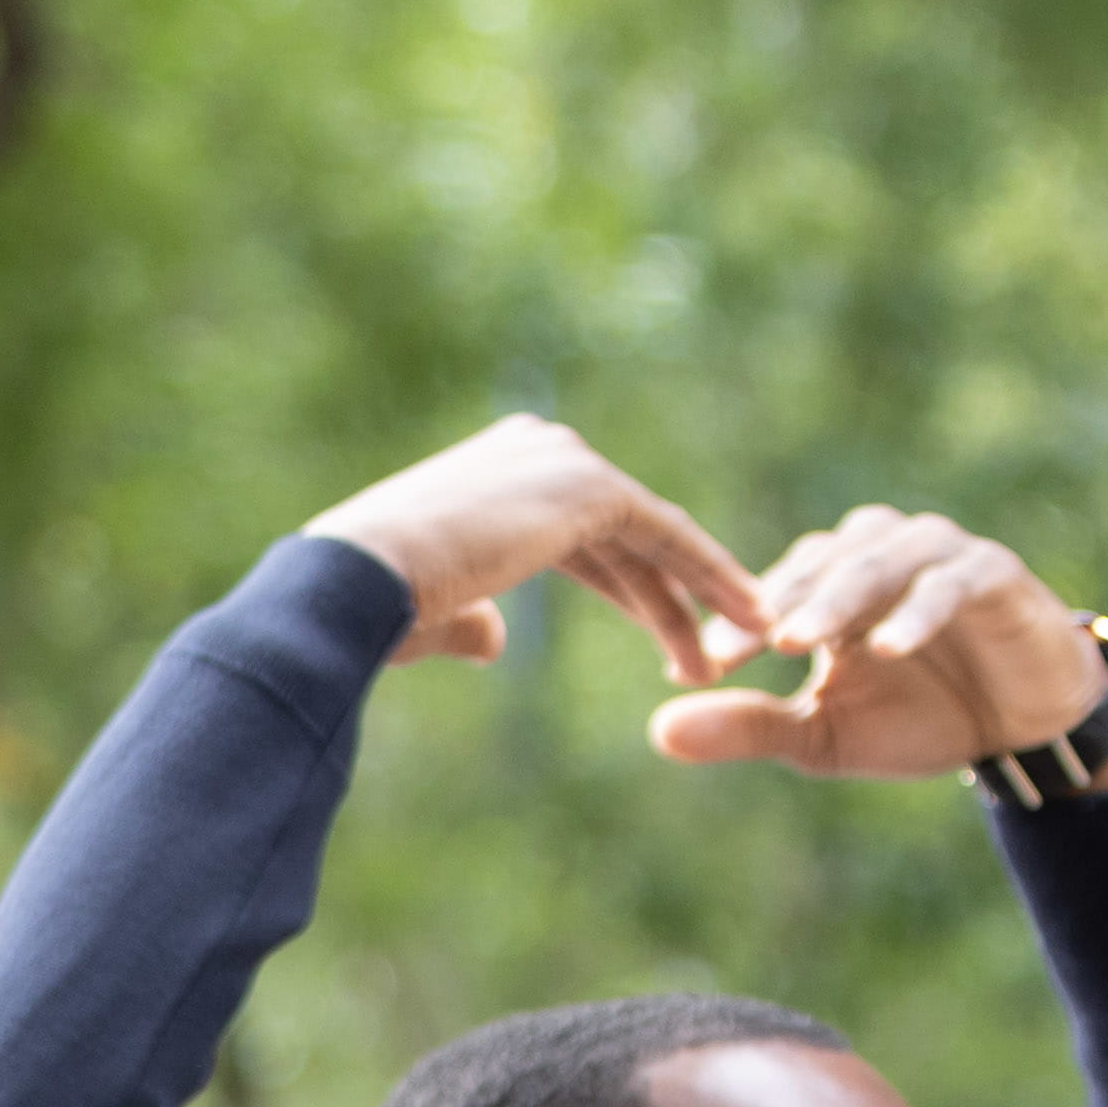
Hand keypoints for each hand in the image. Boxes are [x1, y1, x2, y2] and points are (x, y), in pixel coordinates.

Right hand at [306, 416, 766, 677]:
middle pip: (623, 535)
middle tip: (704, 655)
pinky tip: (748, 615)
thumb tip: (497, 641)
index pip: (580, 533)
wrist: (359, 578)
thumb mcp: (435, 609)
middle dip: (666, 597)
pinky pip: (669, 537)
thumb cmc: (376, 607)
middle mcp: (535, 451)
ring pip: (652, 538)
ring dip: (698, 598)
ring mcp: (564, 462)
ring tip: (738, 651)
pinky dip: (711, 576)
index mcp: (494, 474)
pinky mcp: (590, 488)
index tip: (658, 631)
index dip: (623, 587)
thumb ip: (474, 617)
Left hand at [652, 505, 1107, 782]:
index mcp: (830, 585)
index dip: (733, 628)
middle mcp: (878, 555)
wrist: (1022, 726)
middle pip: (815, 568)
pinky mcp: (991, 572)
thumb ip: (750, 726)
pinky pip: (947, 585)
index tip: (691, 666)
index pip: (770, 595)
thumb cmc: (919, 718)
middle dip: (773, 608)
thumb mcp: (825, 734)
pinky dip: (915, 613)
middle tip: (735, 648)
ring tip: (795, 641)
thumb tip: (658, 732)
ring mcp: (936, 556)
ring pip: (875, 565)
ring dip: (834, 601)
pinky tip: (885, 649)